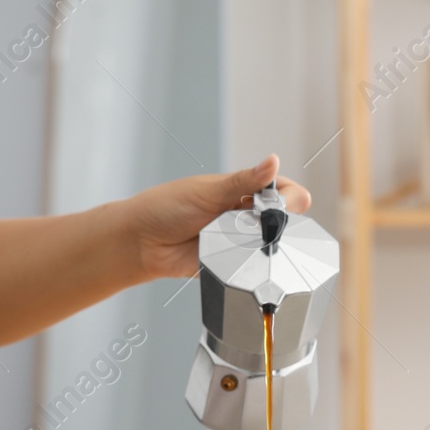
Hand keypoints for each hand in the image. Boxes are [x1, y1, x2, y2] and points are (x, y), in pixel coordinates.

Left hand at [124, 154, 312, 280]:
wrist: (140, 242)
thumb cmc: (166, 208)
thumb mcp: (207, 191)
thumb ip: (244, 181)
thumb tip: (273, 161)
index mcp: (242, 190)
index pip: (283, 190)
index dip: (289, 197)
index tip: (283, 205)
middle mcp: (244, 215)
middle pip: (283, 221)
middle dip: (278, 224)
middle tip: (259, 226)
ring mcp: (239, 242)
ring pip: (269, 247)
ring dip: (262, 246)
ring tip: (242, 242)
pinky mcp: (231, 265)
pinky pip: (249, 268)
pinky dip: (248, 265)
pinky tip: (237, 260)